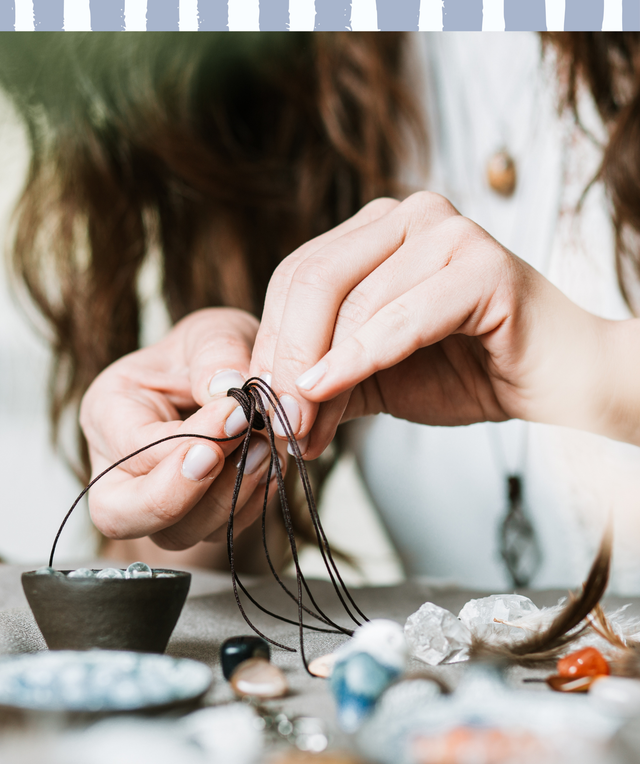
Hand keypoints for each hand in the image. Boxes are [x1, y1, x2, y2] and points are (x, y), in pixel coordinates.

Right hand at [80, 308, 285, 549]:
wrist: (235, 376)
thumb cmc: (212, 352)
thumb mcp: (214, 332)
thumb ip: (217, 353)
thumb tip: (226, 389)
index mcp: (108, 412)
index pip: (132, 447)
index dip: (187, 440)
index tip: (238, 413)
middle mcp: (117, 466)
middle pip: (121, 515)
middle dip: (184, 495)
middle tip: (238, 454)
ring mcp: (154, 500)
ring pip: (176, 534)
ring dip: (228, 499)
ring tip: (265, 450)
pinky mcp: (194, 519)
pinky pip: (217, 535)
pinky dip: (249, 507)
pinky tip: (270, 466)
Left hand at [251, 192, 610, 455]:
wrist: (549, 380)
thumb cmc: (466, 370)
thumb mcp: (372, 374)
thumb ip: (321, 378)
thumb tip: (264, 403)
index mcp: (376, 231)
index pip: (296, 276)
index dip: (270, 343)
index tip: (258, 405)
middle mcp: (408, 215)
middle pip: (313, 280)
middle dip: (285, 359)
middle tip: (275, 421)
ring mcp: (447, 231)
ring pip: (353, 302)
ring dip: (318, 374)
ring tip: (305, 428)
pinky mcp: (482, 264)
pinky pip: (401, 318)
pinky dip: (359, 359)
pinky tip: (326, 390)